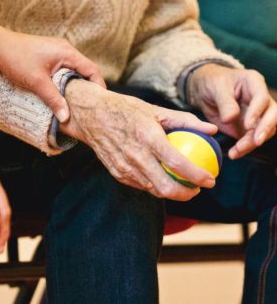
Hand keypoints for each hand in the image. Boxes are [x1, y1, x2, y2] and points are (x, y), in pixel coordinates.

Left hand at [0, 32, 105, 121]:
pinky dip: (68, 80)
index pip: (92, 70)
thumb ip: (54, 99)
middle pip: (86, 69)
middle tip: (90, 104)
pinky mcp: (50, 54)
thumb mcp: (37, 82)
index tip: (100, 101)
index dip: (98, 86)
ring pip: (75, 69)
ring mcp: (58, 51)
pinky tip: (63, 91)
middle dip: (89, 86)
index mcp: (67, 53)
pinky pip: (65, 68)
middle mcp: (65, 49)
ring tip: (78, 101)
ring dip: (77, 84)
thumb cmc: (16, 59)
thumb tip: (66, 117)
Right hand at [60, 80, 217, 200]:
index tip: (210, 180)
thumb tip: (211, 130)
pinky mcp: (117, 173)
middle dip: (187, 194)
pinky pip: (140, 185)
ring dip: (172, 192)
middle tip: (197, 188)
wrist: (92, 116)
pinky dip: (154, 185)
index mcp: (148, 137)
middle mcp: (135, 156)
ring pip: (153, 190)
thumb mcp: (156, 109)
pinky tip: (161, 178)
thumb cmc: (125, 110)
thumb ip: (185, 120)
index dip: (197, 176)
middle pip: (165, 187)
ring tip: (182, 184)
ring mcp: (124, 167)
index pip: (177, 163)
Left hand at [188, 64, 276, 158]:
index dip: (257, 112)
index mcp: (254, 83)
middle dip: (265, 129)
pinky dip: (245, 148)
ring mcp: (257, 114)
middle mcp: (261, 99)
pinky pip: (251, 139)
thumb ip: (225, 102)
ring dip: (253, 142)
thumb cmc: (212, 83)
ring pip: (264, 130)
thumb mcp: (216, 88)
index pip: (262, 98)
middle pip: (272, 115)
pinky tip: (234, 153)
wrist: (204, 91)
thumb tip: (230, 119)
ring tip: (237, 150)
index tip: (247, 124)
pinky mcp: (249, 127)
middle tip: (256, 141)